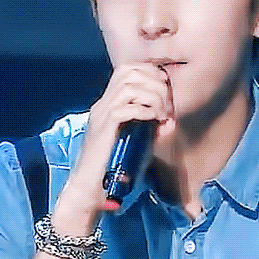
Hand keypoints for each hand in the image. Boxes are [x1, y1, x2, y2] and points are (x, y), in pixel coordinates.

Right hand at [51, 63, 174, 234]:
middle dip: (154, 82)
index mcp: (108, 104)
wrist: (89, 188)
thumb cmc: (113, 168)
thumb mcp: (135, 141)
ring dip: (152, 96)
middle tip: (167, 104)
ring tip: (163, 114)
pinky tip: (154, 121)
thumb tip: (170, 120)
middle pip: (128, 72)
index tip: (166, 88)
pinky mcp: (104, 129)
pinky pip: (126, 108)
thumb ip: (149, 128)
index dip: (150, 72)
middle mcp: (103, 105)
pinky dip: (145, 111)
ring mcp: (101, 116)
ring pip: (128, 86)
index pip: (127, 70)